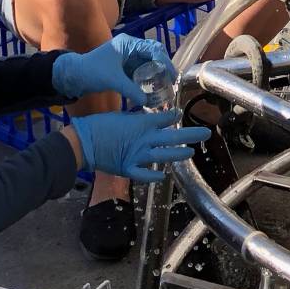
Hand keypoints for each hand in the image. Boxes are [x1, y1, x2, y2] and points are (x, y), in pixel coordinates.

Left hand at [53, 35, 175, 107]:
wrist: (74, 75)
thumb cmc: (92, 72)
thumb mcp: (113, 80)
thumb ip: (131, 90)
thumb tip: (146, 102)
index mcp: (128, 44)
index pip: (153, 49)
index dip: (165, 62)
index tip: (172, 76)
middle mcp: (130, 47)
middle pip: (154, 54)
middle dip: (164, 67)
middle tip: (171, 81)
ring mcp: (127, 56)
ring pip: (149, 62)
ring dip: (157, 73)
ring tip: (165, 86)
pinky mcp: (124, 66)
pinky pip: (141, 70)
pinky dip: (148, 78)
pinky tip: (153, 89)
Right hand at [67, 109, 209, 182]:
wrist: (83, 143)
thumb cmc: (99, 125)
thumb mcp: (120, 115)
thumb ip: (136, 118)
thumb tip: (147, 117)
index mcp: (141, 124)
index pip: (165, 119)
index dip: (175, 116)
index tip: (181, 114)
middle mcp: (144, 140)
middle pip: (172, 137)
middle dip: (191, 135)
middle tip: (206, 133)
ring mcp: (138, 157)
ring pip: (164, 156)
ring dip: (179, 154)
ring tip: (191, 153)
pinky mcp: (129, 169)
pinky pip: (145, 174)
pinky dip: (154, 175)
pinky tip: (163, 174)